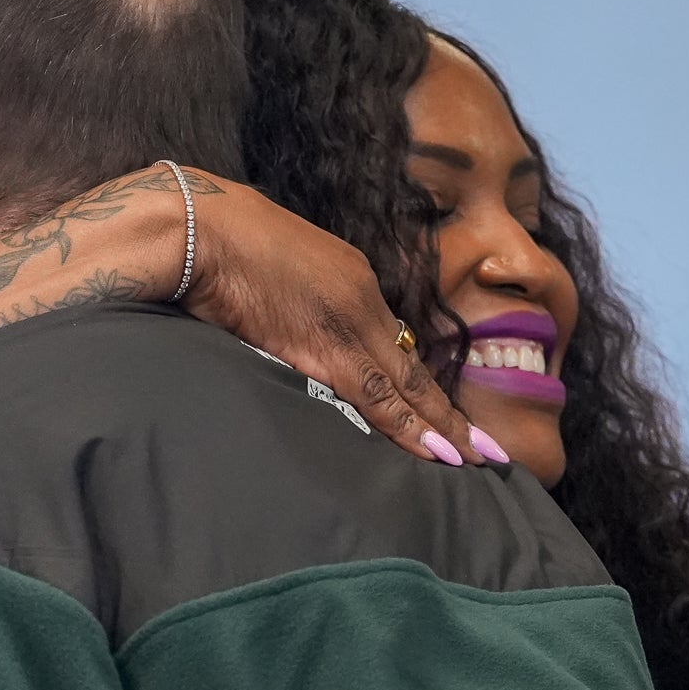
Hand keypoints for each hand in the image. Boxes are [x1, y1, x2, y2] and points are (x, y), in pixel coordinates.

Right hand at [174, 169, 496, 465]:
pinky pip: (379, 396)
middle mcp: (360, 300)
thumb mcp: (272, 272)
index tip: (443, 413)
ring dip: (442, 427)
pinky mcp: (326, 346)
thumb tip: (296, 333)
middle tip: (490, 450)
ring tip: (476, 460)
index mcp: (348, 279)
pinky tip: (438, 451)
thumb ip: (297, 307)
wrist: (198, 229)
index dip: (419, 382)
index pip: (393, 342)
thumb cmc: (217, 245)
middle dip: (449, 412)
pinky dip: (410, 427)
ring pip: (407, 386)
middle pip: (412, 367)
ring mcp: (348, 323)